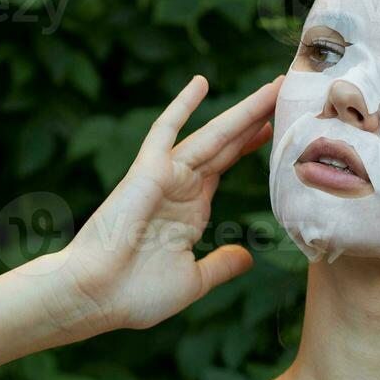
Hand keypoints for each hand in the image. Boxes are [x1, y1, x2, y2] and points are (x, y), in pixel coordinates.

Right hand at [41, 74, 279, 333]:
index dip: (249, 145)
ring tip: (274, 87)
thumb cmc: (135, 294)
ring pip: (212, 134)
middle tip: (283, 91)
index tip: (276, 128)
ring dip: (243, 111)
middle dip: (255, 118)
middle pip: (226, 144)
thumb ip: (220, 266)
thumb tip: (247, 257)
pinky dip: (182, 106)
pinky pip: (165, 130)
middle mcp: (181, 187)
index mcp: (190, 211)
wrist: (96, 297)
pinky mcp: (147, 170)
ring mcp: (166, 176)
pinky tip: (201, 82)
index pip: (224, 166)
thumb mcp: (192, 280)